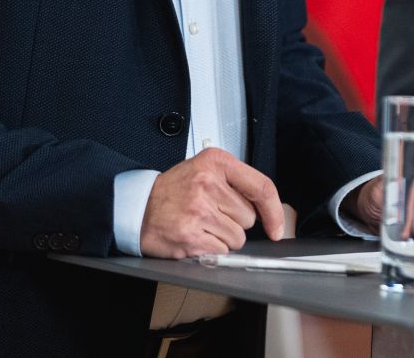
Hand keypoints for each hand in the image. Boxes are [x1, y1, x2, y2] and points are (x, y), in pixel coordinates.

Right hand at [139, 148, 286, 257]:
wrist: (137, 208)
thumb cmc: (172, 191)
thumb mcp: (204, 170)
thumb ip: (235, 183)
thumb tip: (268, 209)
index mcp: (216, 162)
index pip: (261, 187)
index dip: (275, 211)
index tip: (277, 227)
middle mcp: (208, 183)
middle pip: (249, 217)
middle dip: (235, 222)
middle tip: (212, 214)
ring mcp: (199, 210)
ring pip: (237, 237)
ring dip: (223, 237)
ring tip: (202, 225)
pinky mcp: (190, 235)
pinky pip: (220, 250)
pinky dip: (210, 249)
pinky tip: (195, 236)